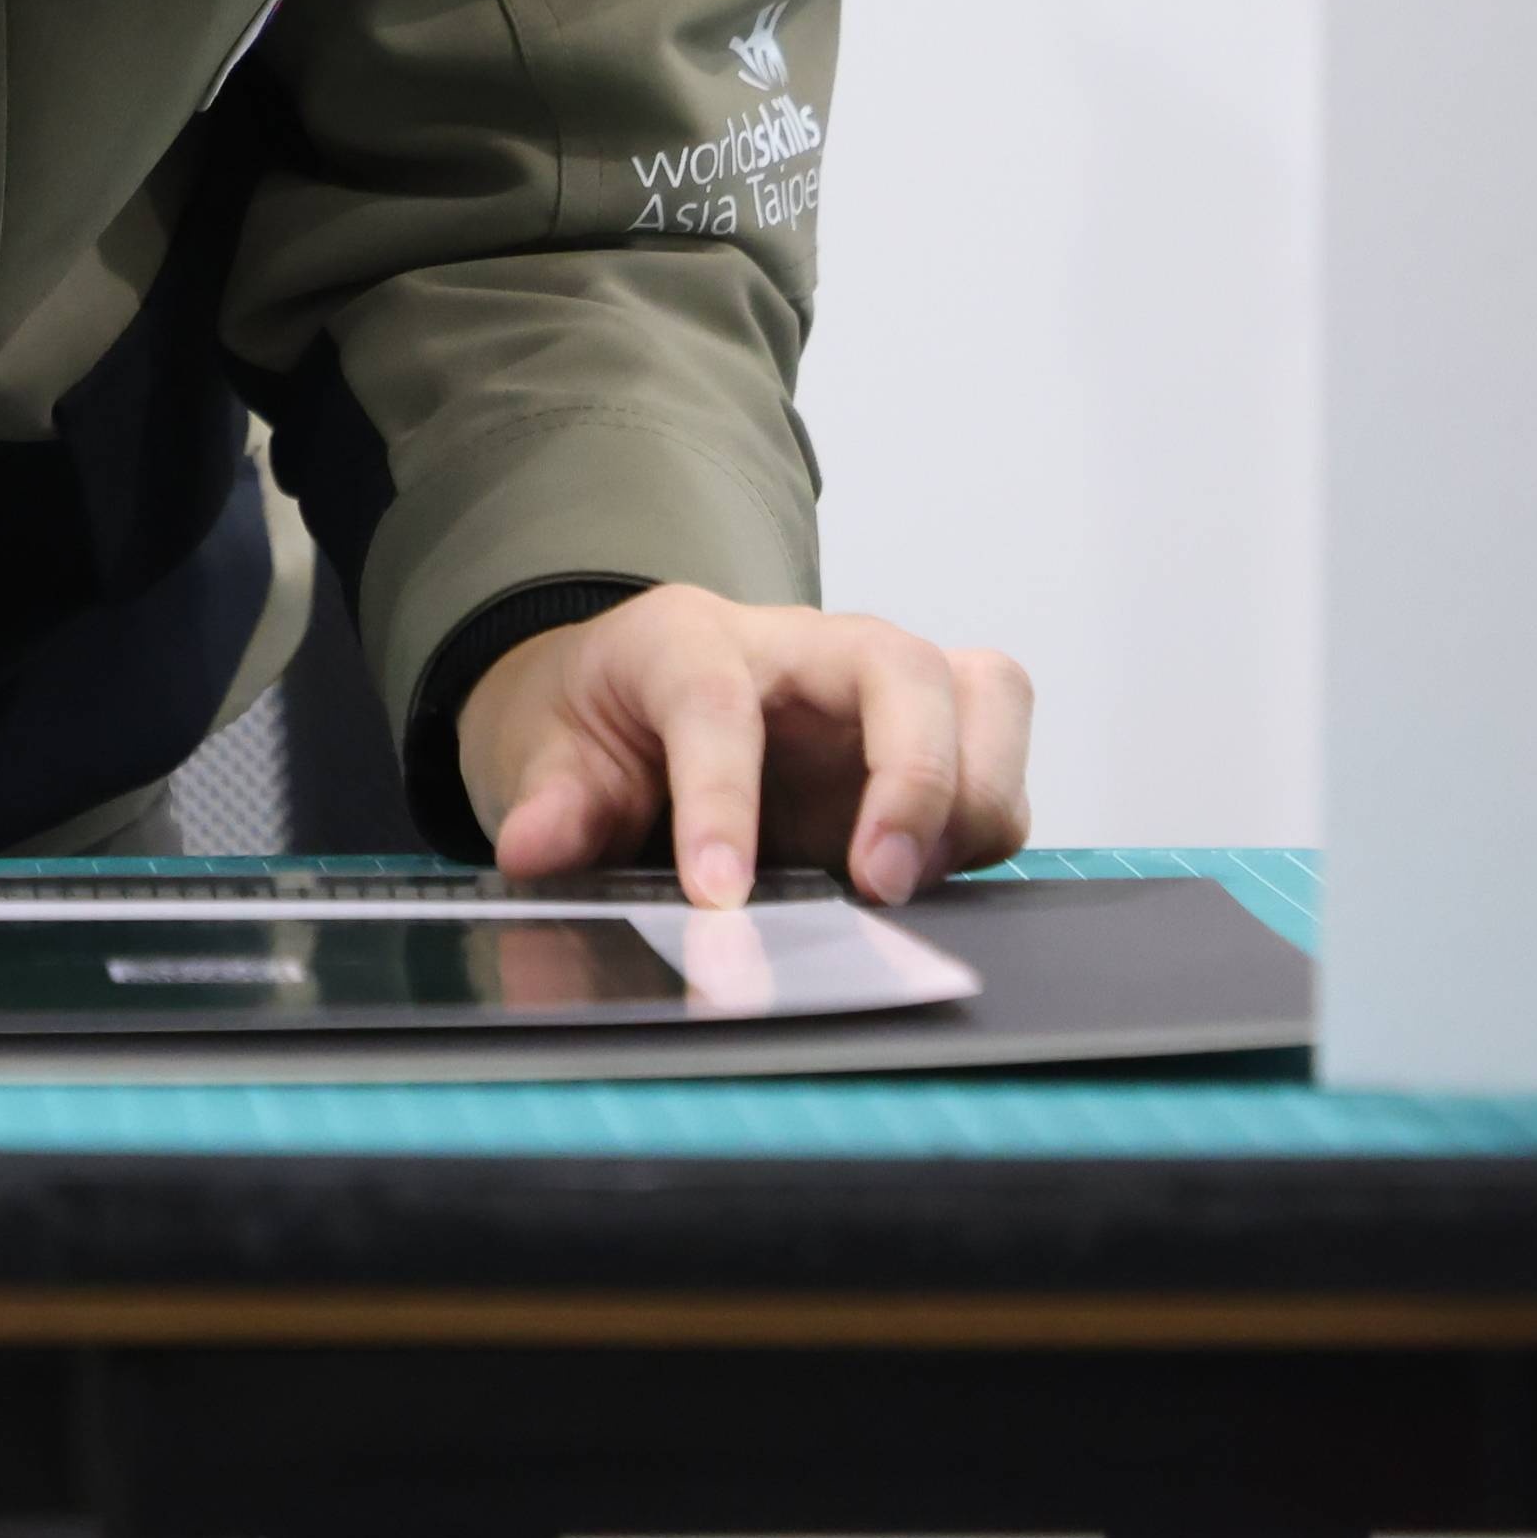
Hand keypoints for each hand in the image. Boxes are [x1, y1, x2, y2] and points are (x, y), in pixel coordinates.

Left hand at [455, 586, 1032, 909]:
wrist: (627, 707)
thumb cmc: (597, 724)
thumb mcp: (544, 755)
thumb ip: (548, 801)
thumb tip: (539, 846)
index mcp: (687, 641)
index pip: (716, 701)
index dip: (720, 799)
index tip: (716, 896)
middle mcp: (802, 648)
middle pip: (895, 662)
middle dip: (908, 773)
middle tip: (878, 884)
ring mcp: (875, 690)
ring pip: (980, 693)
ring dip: (970, 795)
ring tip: (912, 886)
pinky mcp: (927, 741)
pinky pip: (997, 764)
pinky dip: (984, 827)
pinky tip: (930, 883)